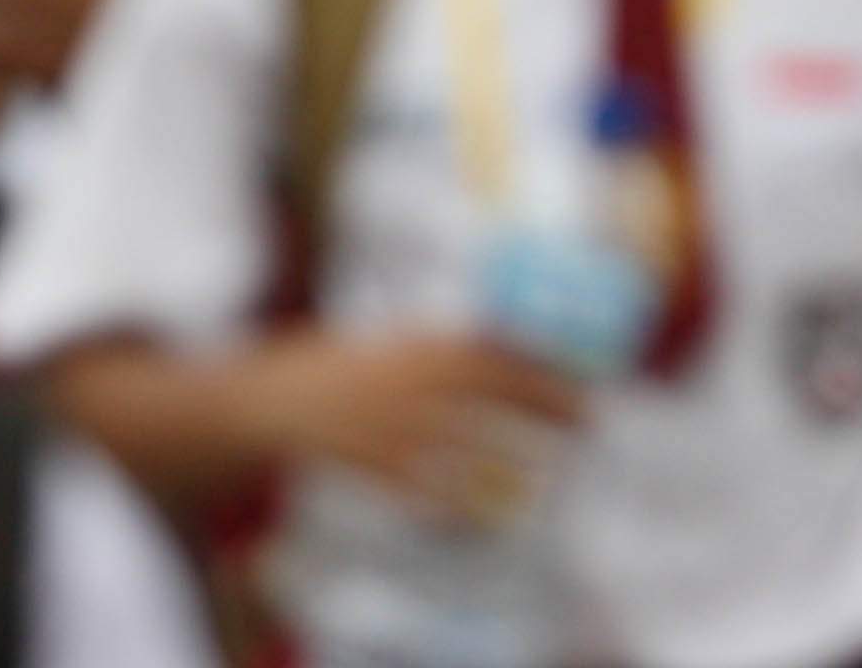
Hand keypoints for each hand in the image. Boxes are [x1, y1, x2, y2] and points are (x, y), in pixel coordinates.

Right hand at [242, 331, 584, 519]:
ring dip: (516, 459)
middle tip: (587, 419)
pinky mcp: (377, 463)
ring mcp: (397, 420)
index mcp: (424, 343)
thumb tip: (508, 354)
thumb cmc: (342, 373)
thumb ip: (444, 353)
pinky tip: (483, 518)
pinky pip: (431, 491)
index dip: (546, 360)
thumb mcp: (396, 347)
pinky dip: (459, 507)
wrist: (274, 401)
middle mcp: (416, 376)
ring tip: (545, 475)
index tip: (586, 373)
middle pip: (498, 386)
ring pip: (473, 444)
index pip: (500, 346)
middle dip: (548, 402)